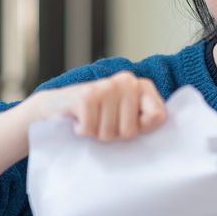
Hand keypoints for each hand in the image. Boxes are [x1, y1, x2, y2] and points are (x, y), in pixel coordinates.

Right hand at [26, 72, 166, 140]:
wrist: (57, 107)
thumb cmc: (98, 116)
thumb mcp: (127, 118)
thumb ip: (147, 120)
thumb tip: (159, 122)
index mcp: (142, 86)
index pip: (158, 116)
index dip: (142, 129)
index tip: (128, 123)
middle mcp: (127, 81)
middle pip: (130, 131)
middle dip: (114, 135)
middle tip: (103, 122)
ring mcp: (106, 87)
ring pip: (109, 133)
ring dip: (96, 134)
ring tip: (91, 120)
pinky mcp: (85, 96)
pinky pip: (90, 130)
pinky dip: (82, 131)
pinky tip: (79, 120)